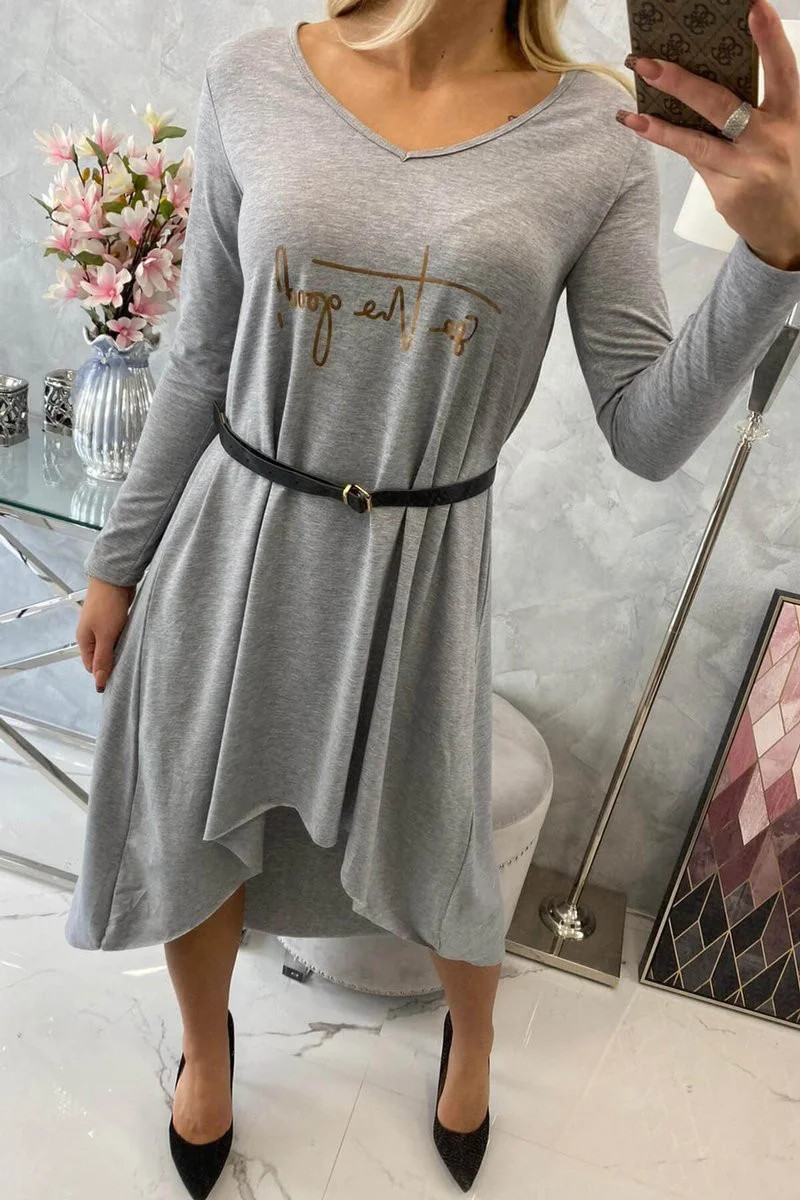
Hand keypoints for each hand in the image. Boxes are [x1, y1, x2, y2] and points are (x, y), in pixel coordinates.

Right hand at [76, 576, 135, 691]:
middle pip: (101, 657)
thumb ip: (103, 659)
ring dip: (120, 652)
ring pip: (110, 647)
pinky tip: (134, 643)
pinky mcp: (113, 620)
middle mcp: (91, 635)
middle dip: (112, 664)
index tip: (120, 679)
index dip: (103, 674)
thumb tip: (98, 684)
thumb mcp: (105, 635)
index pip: (91, 667)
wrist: (114, 578)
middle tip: (130, 670)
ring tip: (134, 657)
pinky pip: (117, 636)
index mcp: (84, 641)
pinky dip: (124, 641)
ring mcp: (102, 627)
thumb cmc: (108, 607)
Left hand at [616, 0, 799, 270]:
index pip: (782, 71)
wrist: (788, 228)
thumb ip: (749, 111)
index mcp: (789, 117)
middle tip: (648, 63)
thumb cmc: (778, 168)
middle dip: (681, 82)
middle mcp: (770, 140)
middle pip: (722, 105)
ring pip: (696, 142)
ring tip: (630, 113)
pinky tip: (643, 126)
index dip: (769, 39)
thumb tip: (695, 85)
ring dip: (659, 127)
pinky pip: (695, 162)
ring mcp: (747, 169)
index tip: (754, 7)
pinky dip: (671, 143)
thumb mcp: (777, 133)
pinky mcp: (728, 193)